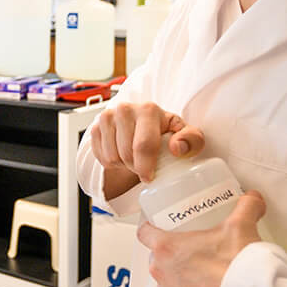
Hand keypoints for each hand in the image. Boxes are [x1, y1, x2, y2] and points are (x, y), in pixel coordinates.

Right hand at [90, 101, 205, 199]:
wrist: (141, 126)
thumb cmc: (164, 132)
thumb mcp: (185, 135)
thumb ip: (192, 140)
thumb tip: (177, 147)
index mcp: (148, 110)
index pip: (144, 144)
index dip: (146, 166)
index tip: (149, 177)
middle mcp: (125, 109)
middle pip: (126, 153)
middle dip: (135, 167)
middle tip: (144, 166)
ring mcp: (107, 117)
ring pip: (112, 157)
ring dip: (123, 165)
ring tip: (133, 158)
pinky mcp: (95, 127)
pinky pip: (100, 157)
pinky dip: (111, 163)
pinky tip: (121, 155)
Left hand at [136, 191, 266, 286]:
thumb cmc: (238, 268)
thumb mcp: (241, 227)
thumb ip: (245, 207)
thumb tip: (252, 199)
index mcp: (167, 249)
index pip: (144, 233)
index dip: (151, 227)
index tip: (160, 225)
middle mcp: (162, 274)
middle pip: (157, 258)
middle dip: (171, 254)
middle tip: (191, 248)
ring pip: (166, 282)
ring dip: (178, 277)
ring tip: (201, 272)